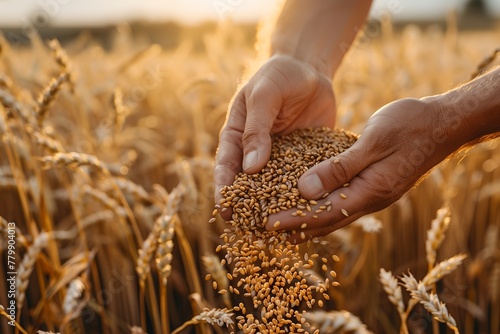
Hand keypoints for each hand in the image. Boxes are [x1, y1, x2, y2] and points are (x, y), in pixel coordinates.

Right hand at [214, 55, 335, 216]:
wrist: (309, 68)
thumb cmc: (279, 76)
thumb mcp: (264, 96)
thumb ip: (257, 129)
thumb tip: (250, 168)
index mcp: (237, 136)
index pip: (226, 167)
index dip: (224, 190)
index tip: (225, 212)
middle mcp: (255, 152)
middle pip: (249, 185)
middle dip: (248, 207)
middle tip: (250, 232)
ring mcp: (280, 158)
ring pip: (275, 188)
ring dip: (277, 208)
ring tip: (281, 231)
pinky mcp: (304, 159)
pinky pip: (302, 179)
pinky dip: (304, 195)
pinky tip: (311, 211)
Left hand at [266, 98, 462, 240]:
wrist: (443, 123)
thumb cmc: (410, 126)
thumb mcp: (374, 142)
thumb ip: (340, 167)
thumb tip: (305, 190)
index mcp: (370, 191)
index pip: (324, 213)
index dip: (294, 219)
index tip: (267, 224)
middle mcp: (371, 198)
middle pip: (327, 220)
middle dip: (297, 225)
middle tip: (267, 230)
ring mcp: (374, 193)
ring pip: (335, 213)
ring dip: (308, 218)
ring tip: (283, 222)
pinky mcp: (374, 184)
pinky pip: (343, 199)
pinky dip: (322, 203)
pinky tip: (310, 198)